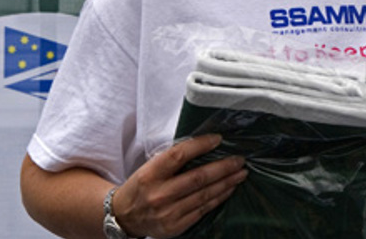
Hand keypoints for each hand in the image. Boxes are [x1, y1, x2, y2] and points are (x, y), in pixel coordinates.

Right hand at [110, 134, 246, 238]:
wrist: (124, 216)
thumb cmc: (142, 186)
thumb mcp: (150, 167)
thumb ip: (173, 159)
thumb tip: (206, 145)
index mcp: (151, 174)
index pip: (179, 155)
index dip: (201, 145)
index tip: (218, 139)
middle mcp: (159, 194)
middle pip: (198, 178)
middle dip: (224, 167)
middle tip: (240, 160)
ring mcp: (167, 213)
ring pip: (204, 195)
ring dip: (227, 183)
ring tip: (241, 173)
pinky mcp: (174, 227)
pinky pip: (203, 210)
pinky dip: (218, 198)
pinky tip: (228, 189)